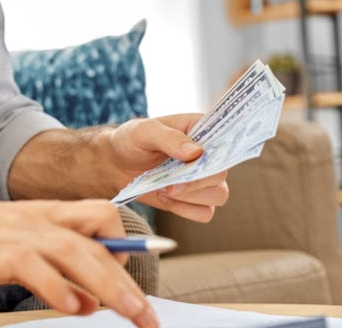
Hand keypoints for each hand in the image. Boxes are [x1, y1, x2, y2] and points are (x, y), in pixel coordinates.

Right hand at [0, 197, 158, 327]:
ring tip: (131, 312)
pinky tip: (72, 307)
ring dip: (110, 283)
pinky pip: (38, 268)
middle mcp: (36, 219)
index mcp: (42, 214)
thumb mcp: (10, 250)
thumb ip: (50, 270)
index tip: (147, 277)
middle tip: (147, 315)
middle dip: (130, 278)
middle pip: (99, 239)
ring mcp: (17, 233)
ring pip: (78, 252)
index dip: (130, 244)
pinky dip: (60, 289)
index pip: (100, 217)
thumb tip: (87, 300)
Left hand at [109, 114, 229, 222]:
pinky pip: (205, 213)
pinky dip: (185, 210)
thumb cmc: (131, 140)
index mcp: (202, 128)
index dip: (220, 152)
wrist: (115, 164)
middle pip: (221, 173)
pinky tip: (164, 197)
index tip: (198, 161)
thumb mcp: (144, 131)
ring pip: (218, 196)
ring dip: (191, 197)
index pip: (226, 140)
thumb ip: (169, 138)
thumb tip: (196, 152)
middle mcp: (208, 154)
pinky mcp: (193, 199)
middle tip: (171, 185)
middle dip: (196, 182)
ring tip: (163, 189)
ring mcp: (202, 177)